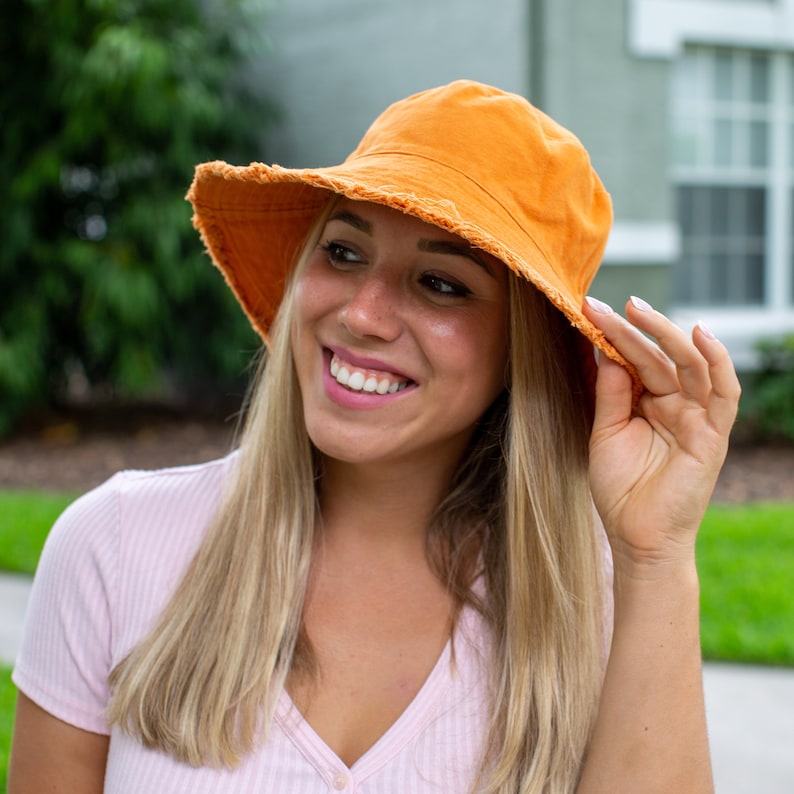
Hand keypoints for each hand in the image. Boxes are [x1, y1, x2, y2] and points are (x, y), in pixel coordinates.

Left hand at [583, 296, 740, 568]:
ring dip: (667, 334)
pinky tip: (700, 335)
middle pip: (659, 357)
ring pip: (690, 365)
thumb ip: (610, 394)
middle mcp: (675, 405)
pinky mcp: (714, 434)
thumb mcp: (605, 433)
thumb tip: (604, 350)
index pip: (634, 361)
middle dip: (634, 328)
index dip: (614, 336)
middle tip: (608, 304)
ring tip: (638, 310)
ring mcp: (697, 417)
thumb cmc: (620, 489)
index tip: (587, 311)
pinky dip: (717, 362)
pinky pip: (723, 392)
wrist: (636, 536)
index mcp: (648, 404)